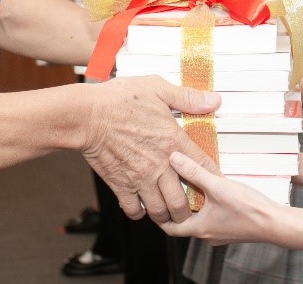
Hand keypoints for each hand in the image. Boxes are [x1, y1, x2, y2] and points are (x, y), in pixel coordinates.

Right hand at [82, 76, 219, 225]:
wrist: (86, 115)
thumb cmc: (119, 99)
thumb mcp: (157, 88)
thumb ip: (187, 98)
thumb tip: (213, 101)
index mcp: (173, 140)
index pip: (203, 166)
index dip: (213, 177)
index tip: (215, 182)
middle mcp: (160, 164)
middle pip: (182, 200)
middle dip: (189, 208)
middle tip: (190, 206)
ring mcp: (140, 178)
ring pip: (160, 210)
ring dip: (166, 214)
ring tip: (168, 212)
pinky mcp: (120, 185)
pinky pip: (134, 210)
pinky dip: (139, 212)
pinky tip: (142, 205)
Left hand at [159, 152, 280, 244]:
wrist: (276, 223)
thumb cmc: (248, 209)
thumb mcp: (217, 185)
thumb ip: (194, 171)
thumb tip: (173, 158)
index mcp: (199, 229)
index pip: (170, 227)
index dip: (159, 214)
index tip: (153, 199)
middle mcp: (207, 235)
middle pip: (183, 222)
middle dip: (176, 205)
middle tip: (169, 187)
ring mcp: (220, 233)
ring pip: (199, 218)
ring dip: (193, 204)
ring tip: (189, 185)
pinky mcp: (231, 228)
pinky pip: (212, 217)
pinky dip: (207, 205)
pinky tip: (211, 190)